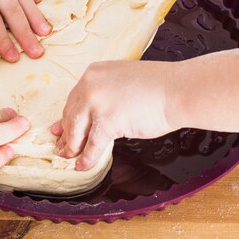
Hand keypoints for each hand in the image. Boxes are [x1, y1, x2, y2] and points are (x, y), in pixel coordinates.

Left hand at [51, 60, 175, 170]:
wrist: (178, 90)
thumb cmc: (158, 86)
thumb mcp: (121, 80)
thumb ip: (105, 93)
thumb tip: (92, 113)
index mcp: (93, 73)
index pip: (74, 99)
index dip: (68, 117)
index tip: (61, 128)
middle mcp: (90, 86)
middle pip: (72, 115)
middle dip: (67, 134)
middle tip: (63, 147)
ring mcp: (97, 103)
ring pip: (77, 131)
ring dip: (72, 147)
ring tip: (69, 157)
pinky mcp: (107, 122)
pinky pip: (92, 145)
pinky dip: (86, 158)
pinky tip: (83, 166)